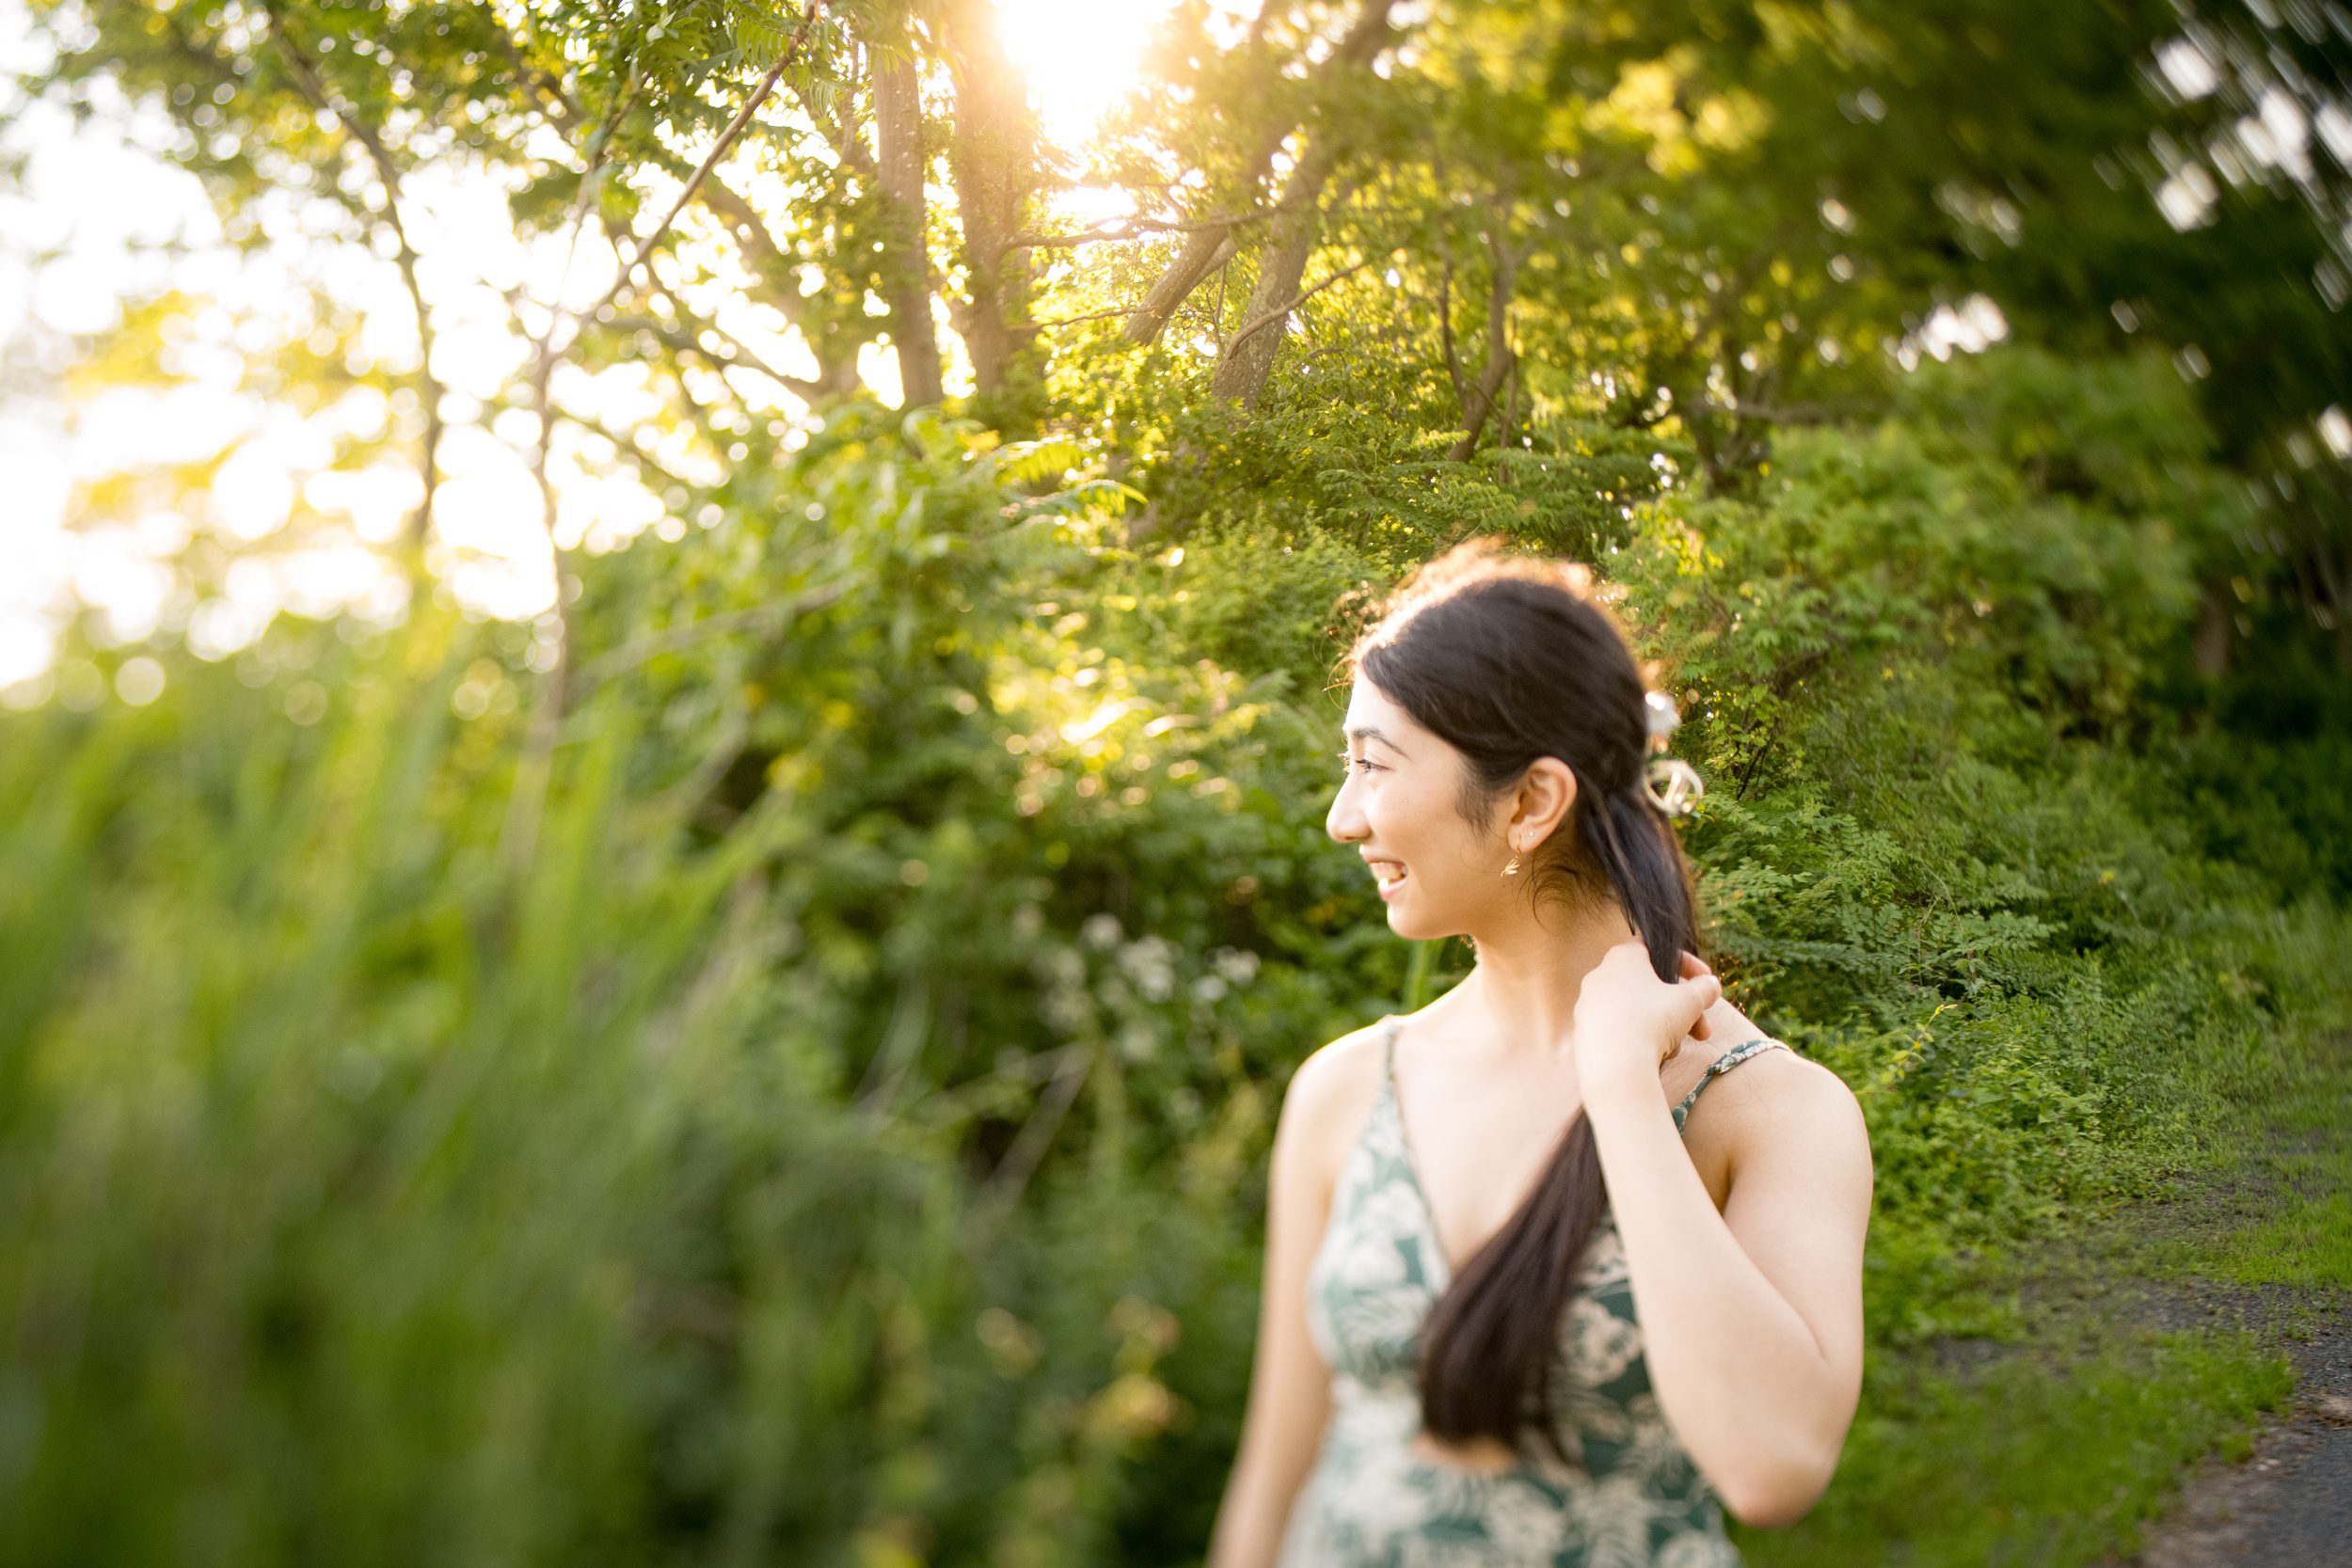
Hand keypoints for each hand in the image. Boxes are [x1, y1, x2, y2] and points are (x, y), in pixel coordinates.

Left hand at [1570, 940, 1722, 1103]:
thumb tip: (1711, 985)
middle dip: (1682, 1008)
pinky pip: (1620, 1030)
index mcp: (1621, 957)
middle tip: (1703, 1029)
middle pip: (1649, 986)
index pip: (1656, 949)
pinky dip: (1640, 1039)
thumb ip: (1705, 988)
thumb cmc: (1653, 1023)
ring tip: (1678, 1048)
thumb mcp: (1690, 1001)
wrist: (1616, 1068)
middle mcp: (1599, 976)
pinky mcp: (1584, 1032)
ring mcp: (1588, 1005)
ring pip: (1637, 1011)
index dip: (1686, 963)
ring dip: (1664, 1027)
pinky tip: (1656, 1057)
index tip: (1706, 980)